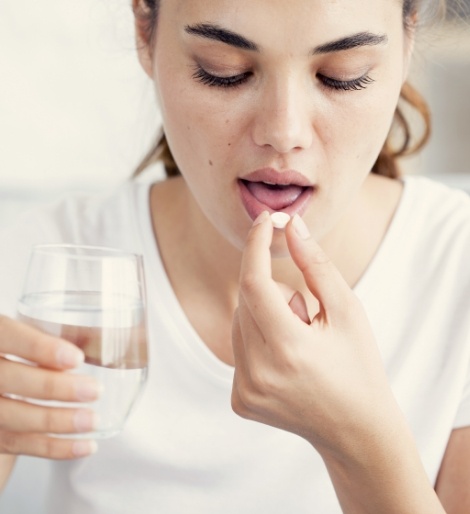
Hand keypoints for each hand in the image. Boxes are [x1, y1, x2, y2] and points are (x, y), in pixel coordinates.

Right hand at [0, 316, 98, 458]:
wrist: (4, 379)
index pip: (6, 335)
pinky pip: (18, 444)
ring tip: (93, 420)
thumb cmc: (24, 347)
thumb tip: (103, 338)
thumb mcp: (32, 330)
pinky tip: (85, 446)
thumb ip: (58, 332)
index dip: (38, 347)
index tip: (76, 358)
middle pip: (8, 379)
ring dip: (56, 422)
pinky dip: (54, 448)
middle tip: (94, 390)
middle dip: (53, 387)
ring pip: (11, 416)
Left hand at [231, 211, 399, 459]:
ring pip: (239, 322)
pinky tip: (287, 362)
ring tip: (299, 343)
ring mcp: (245, 391)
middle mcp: (259, 373)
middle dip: (273, 292)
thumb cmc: (358, 365)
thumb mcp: (348, 310)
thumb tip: (291, 226)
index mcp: (289, 349)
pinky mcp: (239, 400)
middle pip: (246, 301)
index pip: (254, 283)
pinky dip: (258, 340)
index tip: (264, 220)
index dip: (255, 246)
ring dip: (264, 317)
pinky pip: (238, 348)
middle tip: (306, 317)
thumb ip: (316, 265)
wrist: (355, 429)